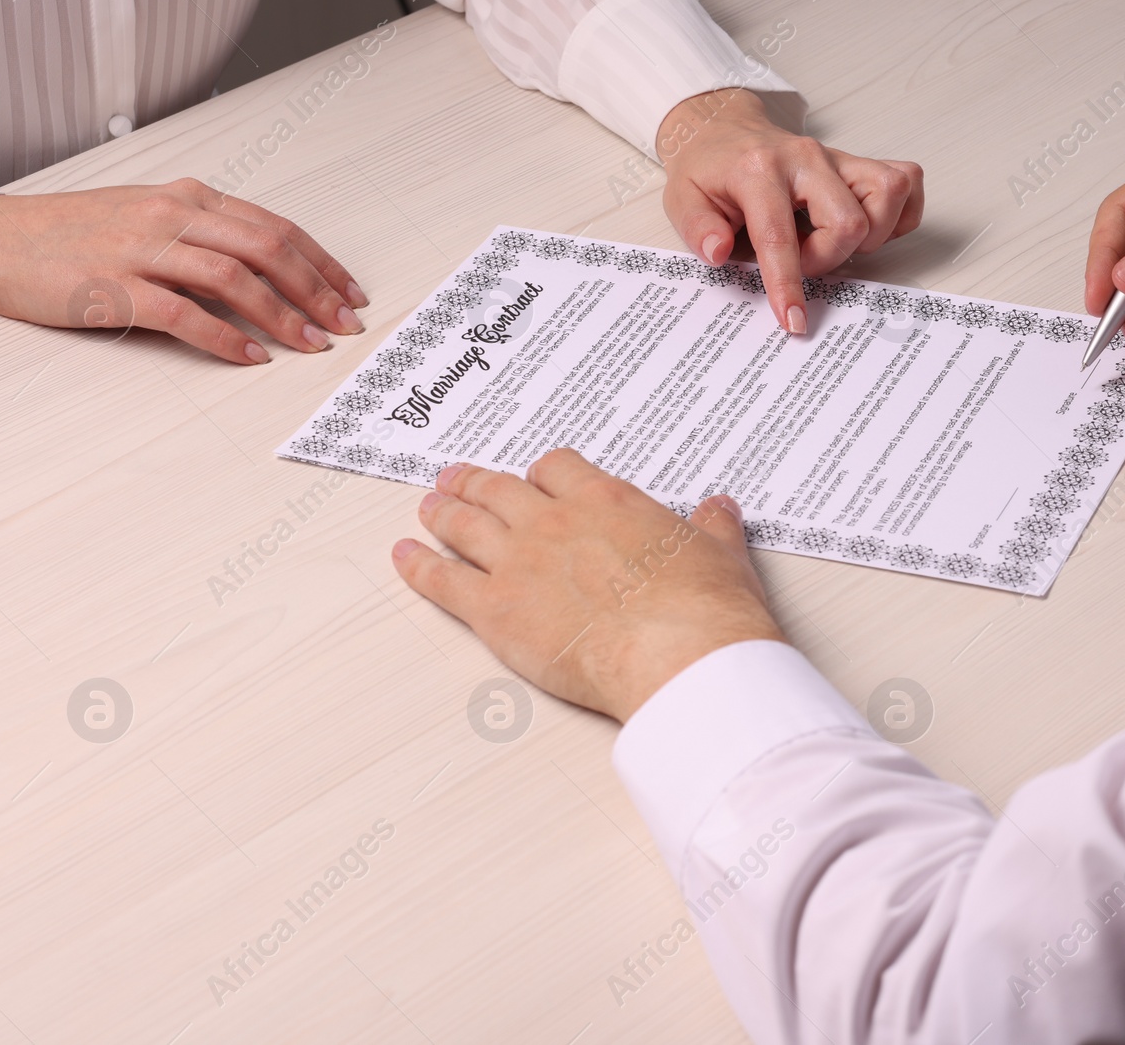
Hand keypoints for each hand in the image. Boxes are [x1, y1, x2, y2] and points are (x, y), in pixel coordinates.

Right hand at [0, 179, 368, 364]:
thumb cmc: (77, 233)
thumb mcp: (150, 216)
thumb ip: (205, 233)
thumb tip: (266, 269)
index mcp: (189, 195)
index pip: (275, 226)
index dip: (321, 262)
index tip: (351, 293)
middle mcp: (172, 214)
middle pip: (266, 248)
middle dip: (316, 289)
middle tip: (345, 325)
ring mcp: (143, 248)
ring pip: (235, 277)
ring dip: (282, 315)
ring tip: (311, 344)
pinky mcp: (115, 286)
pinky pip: (185, 313)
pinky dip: (226, 337)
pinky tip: (253, 357)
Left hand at [391, 449, 783, 722]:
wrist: (681, 655)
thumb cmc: (702, 609)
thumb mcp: (720, 554)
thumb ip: (712, 527)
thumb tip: (719, 508)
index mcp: (604, 501)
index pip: (557, 469)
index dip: (541, 474)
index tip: (536, 479)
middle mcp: (553, 522)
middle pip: (499, 489)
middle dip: (475, 482)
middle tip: (458, 479)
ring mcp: (519, 563)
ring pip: (464, 524)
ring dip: (442, 513)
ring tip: (428, 507)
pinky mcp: (496, 611)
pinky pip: (442, 580)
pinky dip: (418, 566)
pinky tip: (404, 556)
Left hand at [660, 89, 923, 334]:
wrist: (724, 132)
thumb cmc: (710, 172)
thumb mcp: (682, 200)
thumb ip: (699, 229)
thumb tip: (719, 252)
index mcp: (758, 170)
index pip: (780, 235)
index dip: (788, 284)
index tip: (793, 320)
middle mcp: (806, 159)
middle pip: (849, 221)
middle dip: (828, 259)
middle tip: (801, 259)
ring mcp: (839, 157)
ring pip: (890, 193)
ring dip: (870, 235)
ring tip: (832, 242)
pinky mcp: (860, 161)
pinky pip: (905, 182)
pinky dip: (897, 214)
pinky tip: (867, 227)